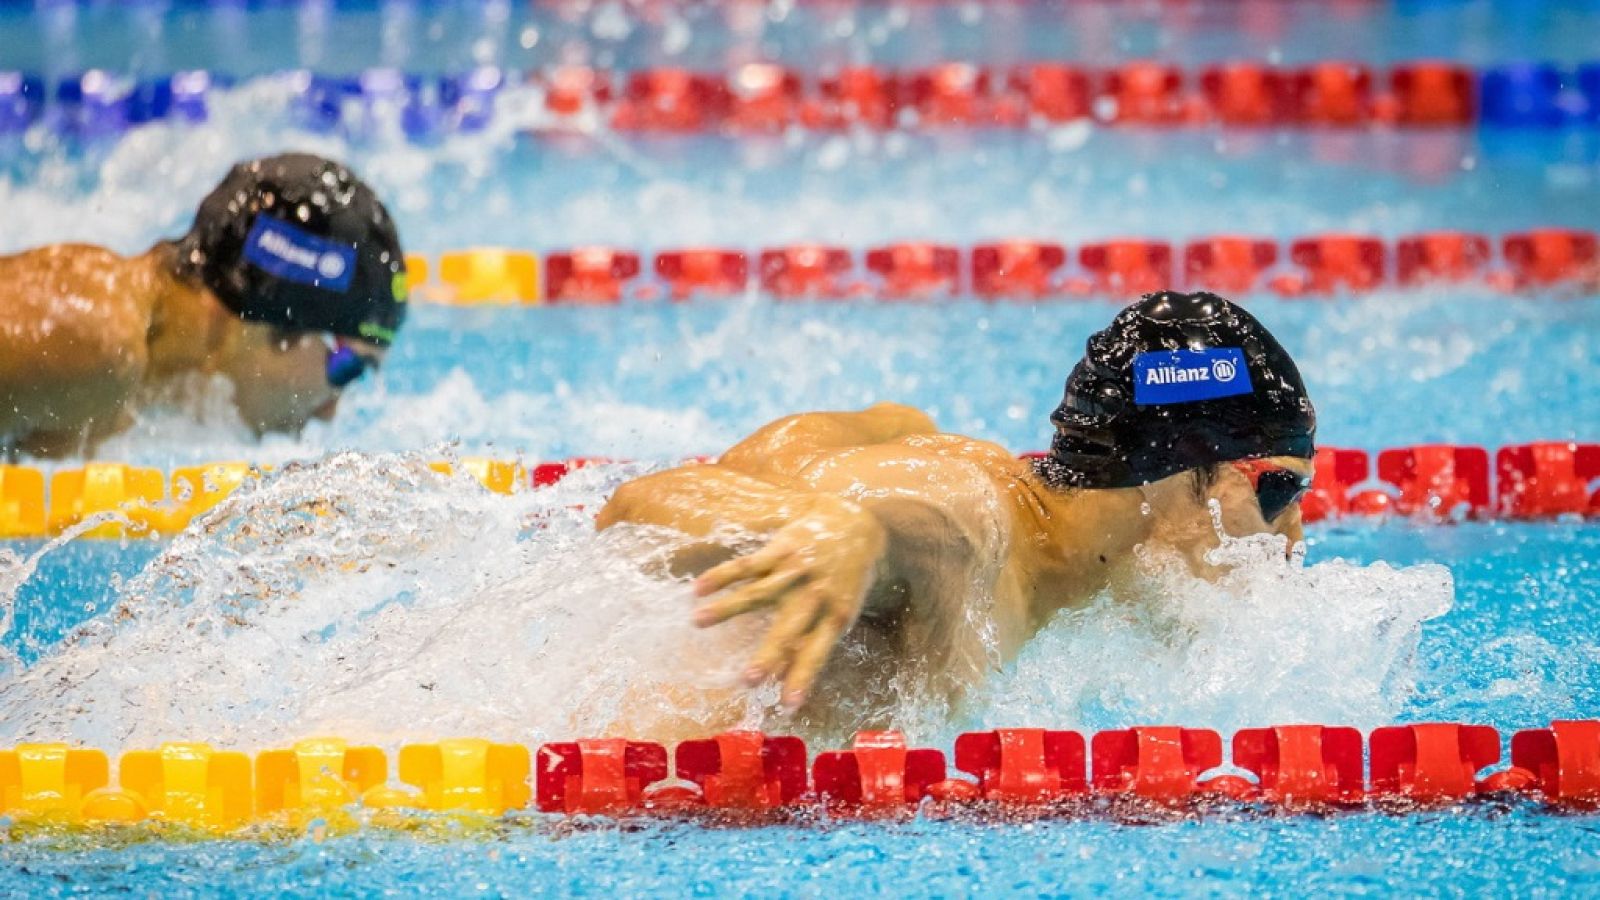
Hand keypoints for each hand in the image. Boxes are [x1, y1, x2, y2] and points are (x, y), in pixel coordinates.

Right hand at [692, 496, 886, 708]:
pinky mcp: (781, 549)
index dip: (802, 678)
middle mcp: (814, 597)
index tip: (788, 704)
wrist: (858, 525)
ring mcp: (795, 572)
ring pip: (758, 593)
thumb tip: (785, 681)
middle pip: (788, 629)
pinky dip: (722, 575)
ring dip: (726, 608)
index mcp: (833, 617)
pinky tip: (698, 588)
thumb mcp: (841, 613)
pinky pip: (748, 564)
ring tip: (697, 621)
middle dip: (769, 655)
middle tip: (748, 679)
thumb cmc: (846, 581)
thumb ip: (814, 643)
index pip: (816, 654)